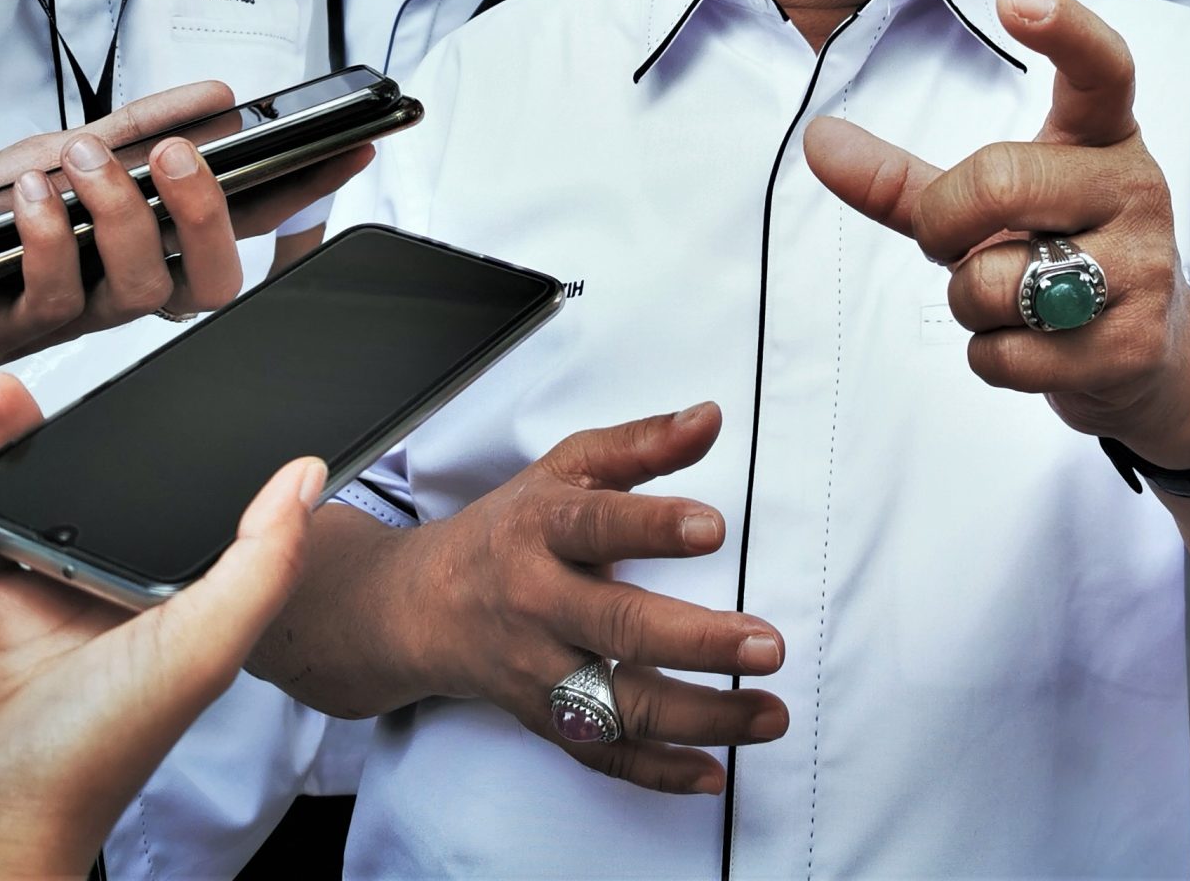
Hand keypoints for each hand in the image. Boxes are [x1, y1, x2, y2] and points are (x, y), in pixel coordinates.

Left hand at [0, 82, 376, 422]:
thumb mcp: (55, 156)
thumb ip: (134, 131)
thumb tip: (218, 99)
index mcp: (149, 244)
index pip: (248, 220)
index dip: (308, 189)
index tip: (352, 145)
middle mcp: (130, 286)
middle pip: (221, 276)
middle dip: (215, 210)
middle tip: (187, 153)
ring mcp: (87, 314)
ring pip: (151, 283)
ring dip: (121, 209)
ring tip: (80, 161)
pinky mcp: (32, 333)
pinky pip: (66, 288)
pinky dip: (50, 231)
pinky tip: (29, 196)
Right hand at [0, 372, 323, 878]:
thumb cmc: (91, 761)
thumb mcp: (201, 649)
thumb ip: (260, 560)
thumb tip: (307, 474)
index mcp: (124, 594)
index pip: (121, 493)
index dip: (106, 440)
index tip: (97, 393)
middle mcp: (55, 596)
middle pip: (33, 486)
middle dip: (14, 433)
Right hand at [387, 401, 787, 794]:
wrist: (420, 607)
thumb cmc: (510, 528)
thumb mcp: (565, 468)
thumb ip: (641, 444)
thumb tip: (712, 417)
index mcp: (541, 530)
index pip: (597, 525)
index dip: (653, 527)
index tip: (714, 528)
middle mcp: (537, 605)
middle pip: (618, 628)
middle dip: (697, 642)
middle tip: (768, 647)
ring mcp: (539, 671)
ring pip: (618, 704)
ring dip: (700, 717)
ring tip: (770, 713)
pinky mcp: (544, 720)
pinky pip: (601, 755)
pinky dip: (657, 772)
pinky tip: (714, 773)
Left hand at [803, 0, 1189, 470]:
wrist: (1153, 354)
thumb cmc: (1060, 253)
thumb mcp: (995, 207)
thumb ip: (906, 179)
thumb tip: (817, 140)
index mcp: (1104, 137)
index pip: (1102, 67)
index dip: (1063, 29)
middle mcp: (1134, 190)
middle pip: (1000, 181)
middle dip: (944, 224)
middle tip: (950, 242)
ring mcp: (1141, 269)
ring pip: (994, 281)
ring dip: (969, 302)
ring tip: (1009, 302)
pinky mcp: (1131, 346)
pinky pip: (1006, 353)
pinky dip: (992, 356)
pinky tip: (1032, 345)